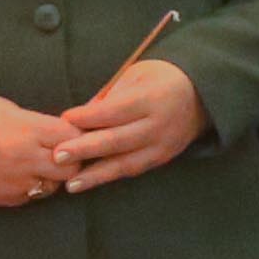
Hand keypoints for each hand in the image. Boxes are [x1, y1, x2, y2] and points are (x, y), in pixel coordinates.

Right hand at [0, 96, 75, 208]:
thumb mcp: (10, 110)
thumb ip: (39, 124)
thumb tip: (65, 133)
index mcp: (29, 130)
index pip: (73, 137)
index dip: (76, 136)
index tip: (72, 134)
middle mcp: (26, 158)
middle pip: (71, 167)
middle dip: (70, 160)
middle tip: (60, 154)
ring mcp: (16, 181)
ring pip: (53, 186)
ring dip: (51, 177)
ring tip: (37, 165)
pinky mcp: (5, 198)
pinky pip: (30, 196)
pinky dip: (30, 187)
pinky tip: (18, 175)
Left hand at [52, 58, 206, 190]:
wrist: (201, 95)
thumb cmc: (160, 79)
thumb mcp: (136, 75)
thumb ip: (109, 96)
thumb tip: (77, 117)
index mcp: (151, 98)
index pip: (115, 111)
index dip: (89, 117)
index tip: (65, 119)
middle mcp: (158, 125)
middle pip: (117, 140)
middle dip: (85, 150)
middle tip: (57, 156)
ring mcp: (162, 145)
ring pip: (125, 163)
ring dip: (95, 175)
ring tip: (70, 183)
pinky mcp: (162, 158)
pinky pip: (134, 169)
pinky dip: (110, 176)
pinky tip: (89, 182)